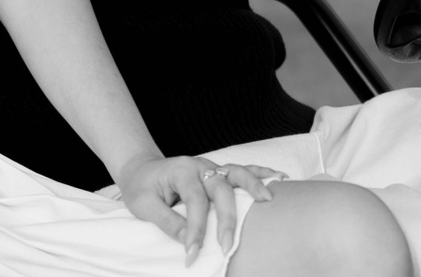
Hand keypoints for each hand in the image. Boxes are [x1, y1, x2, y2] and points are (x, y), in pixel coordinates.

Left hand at [116, 153, 278, 264]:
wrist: (141, 169)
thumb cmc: (141, 186)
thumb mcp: (143, 204)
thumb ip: (166, 220)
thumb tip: (187, 240)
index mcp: (180, 171)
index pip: (194, 202)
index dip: (195, 229)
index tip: (192, 254)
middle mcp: (200, 166)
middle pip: (220, 189)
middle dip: (226, 218)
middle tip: (227, 244)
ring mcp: (212, 167)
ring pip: (237, 173)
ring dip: (254, 186)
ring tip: (269, 200)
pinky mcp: (219, 172)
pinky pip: (243, 170)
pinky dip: (261, 173)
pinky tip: (279, 177)